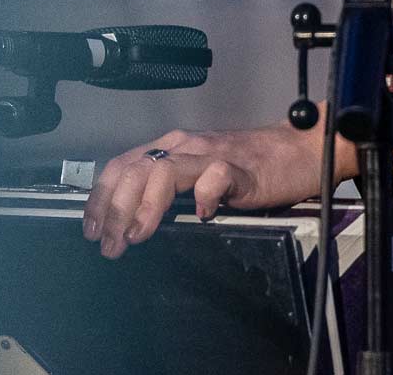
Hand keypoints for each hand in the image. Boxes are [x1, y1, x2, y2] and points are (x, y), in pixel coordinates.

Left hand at [81, 115, 358, 260]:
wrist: (300, 150)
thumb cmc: (252, 166)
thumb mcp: (200, 173)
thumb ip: (171, 188)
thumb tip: (131, 220)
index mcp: (172, 148)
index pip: (123, 165)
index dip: (101, 197)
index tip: (92, 228)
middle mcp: (186, 146)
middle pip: (136, 171)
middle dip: (115, 210)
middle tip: (110, 245)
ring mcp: (213, 154)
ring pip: (164, 172)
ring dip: (144, 208)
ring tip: (137, 236)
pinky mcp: (242, 168)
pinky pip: (215, 177)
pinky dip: (203, 197)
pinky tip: (202, 216)